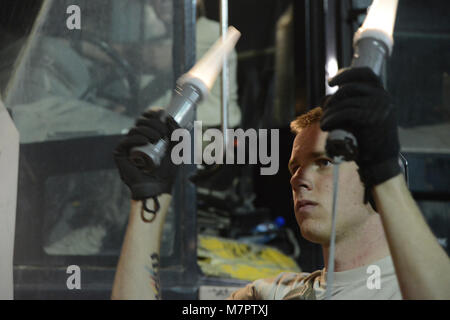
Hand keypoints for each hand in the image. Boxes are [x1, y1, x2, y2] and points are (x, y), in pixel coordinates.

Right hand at [114, 109, 178, 199]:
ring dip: (146, 130)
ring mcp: (127, 146)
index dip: (152, 113)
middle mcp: (136, 139)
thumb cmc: (167, 171)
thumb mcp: (177, 150)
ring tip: (157, 138)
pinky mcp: (120, 154)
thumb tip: (174, 119)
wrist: (158, 187)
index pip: (146, 119)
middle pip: (140, 122)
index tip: (162, 113)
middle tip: (163, 132)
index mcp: (147, 136)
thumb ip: (179, 135)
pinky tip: (144, 141)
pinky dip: (135, 138)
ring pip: (134, 130)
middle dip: (152, 123)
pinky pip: (125, 141)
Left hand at [321, 67, 400, 188]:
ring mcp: (379, 107)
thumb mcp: (358, 118)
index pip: (366, 74)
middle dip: (333, 97)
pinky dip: (331, 118)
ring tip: (323, 123)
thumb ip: (346, 105)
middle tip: (324, 109)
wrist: (379, 162)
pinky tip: (325, 126)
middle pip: (350, 86)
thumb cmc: (365, 142)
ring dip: (329, 111)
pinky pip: (345, 112)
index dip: (347, 74)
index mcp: (382, 95)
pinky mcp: (372, 118)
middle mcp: (383, 97)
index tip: (330, 82)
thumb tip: (325, 97)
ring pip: (345, 101)